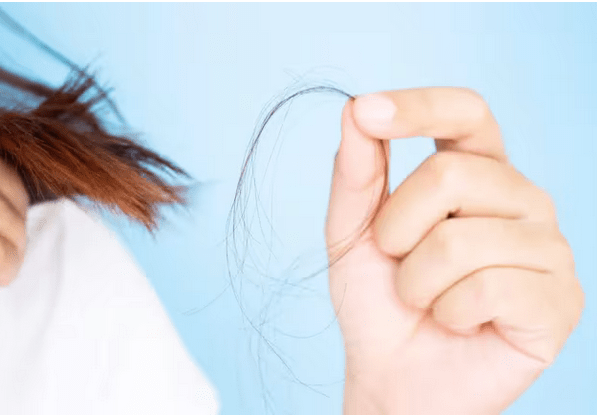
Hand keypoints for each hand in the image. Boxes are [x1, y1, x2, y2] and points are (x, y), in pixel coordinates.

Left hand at [326, 88, 583, 413]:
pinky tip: (459, 322)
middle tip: (396, 263)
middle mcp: (522, 199)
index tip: (368, 111)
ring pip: (463, 240)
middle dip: (396, 229)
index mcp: (478, 173)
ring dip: (417, 281)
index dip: (419, 107)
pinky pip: (488, 288)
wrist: (395, 374)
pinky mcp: (560, 299)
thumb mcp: (352, 231)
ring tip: (426, 299)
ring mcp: (548, 247)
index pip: (466, 113)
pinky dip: (449, 312)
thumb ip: (357, 172)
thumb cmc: (380, 300)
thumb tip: (356, 108)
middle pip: (451, 176)